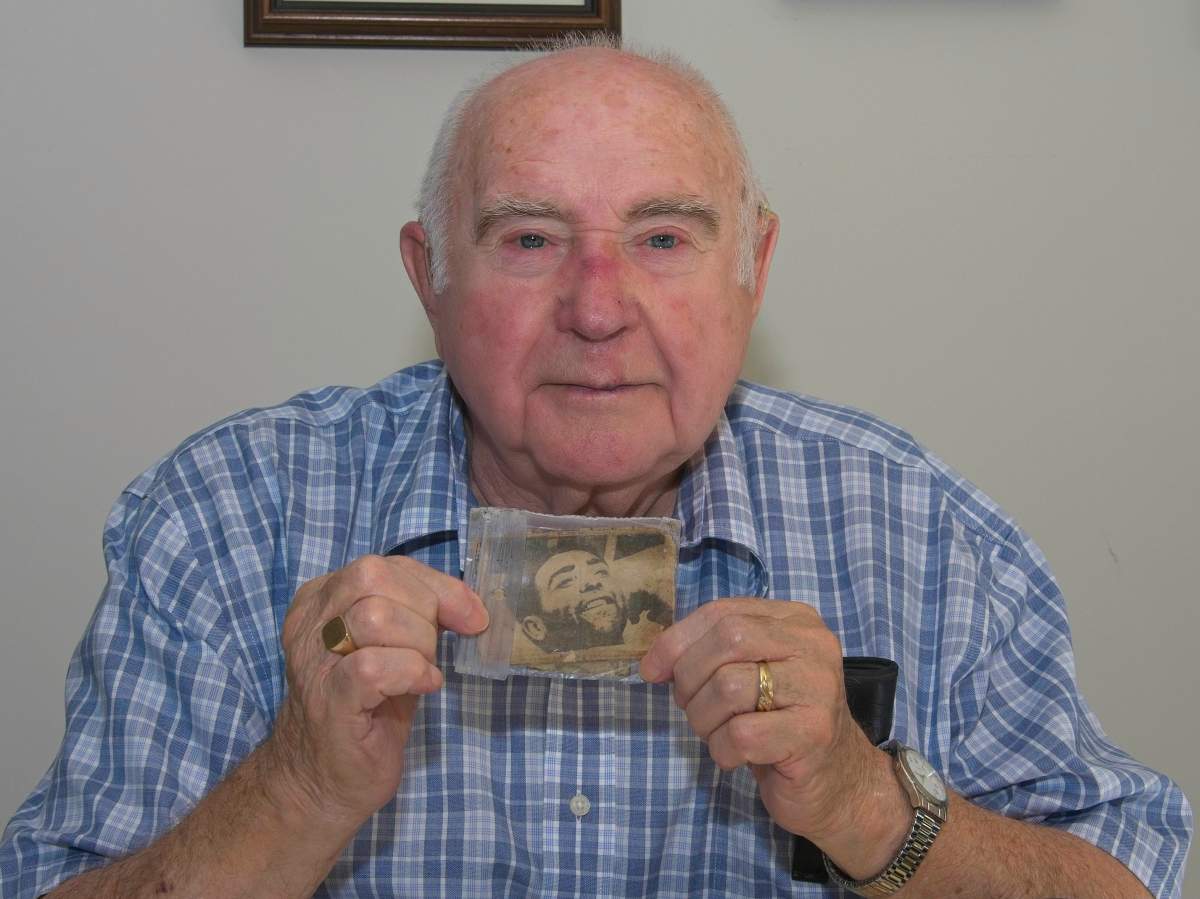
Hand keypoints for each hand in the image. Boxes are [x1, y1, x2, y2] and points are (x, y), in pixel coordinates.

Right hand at [266, 555, 487, 825]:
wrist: (322, 782)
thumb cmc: (368, 711)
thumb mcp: (393, 647)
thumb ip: (416, 613)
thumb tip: (470, 603)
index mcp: (322, 600)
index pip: (384, 566)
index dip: (436, 585)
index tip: (469, 615)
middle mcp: (310, 623)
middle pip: (373, 577)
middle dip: (425, 608)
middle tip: (436, 649)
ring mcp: (314, 661)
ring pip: (374, 616)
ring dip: (417, 644)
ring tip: (421, 673)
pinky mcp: (330, 700)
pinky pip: (375, 666)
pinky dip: (412, 673)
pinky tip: (421, 689)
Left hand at [639, 598, 906, 861]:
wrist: (838, 782)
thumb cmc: (780, 722)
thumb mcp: (749, 674)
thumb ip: (712, 653)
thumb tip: (653, 662)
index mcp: (795, 620)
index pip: (723, 612)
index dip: (677, 640)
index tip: (651, 671)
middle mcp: (813, 645)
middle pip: (727, 640)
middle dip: (691, 678)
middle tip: (692, 707)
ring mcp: (818, 687)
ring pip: (729, 686)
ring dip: (704, 719)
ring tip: (718, 733)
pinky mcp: (814, 733)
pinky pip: (741, 734)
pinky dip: (722, 750)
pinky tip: (736, 757)